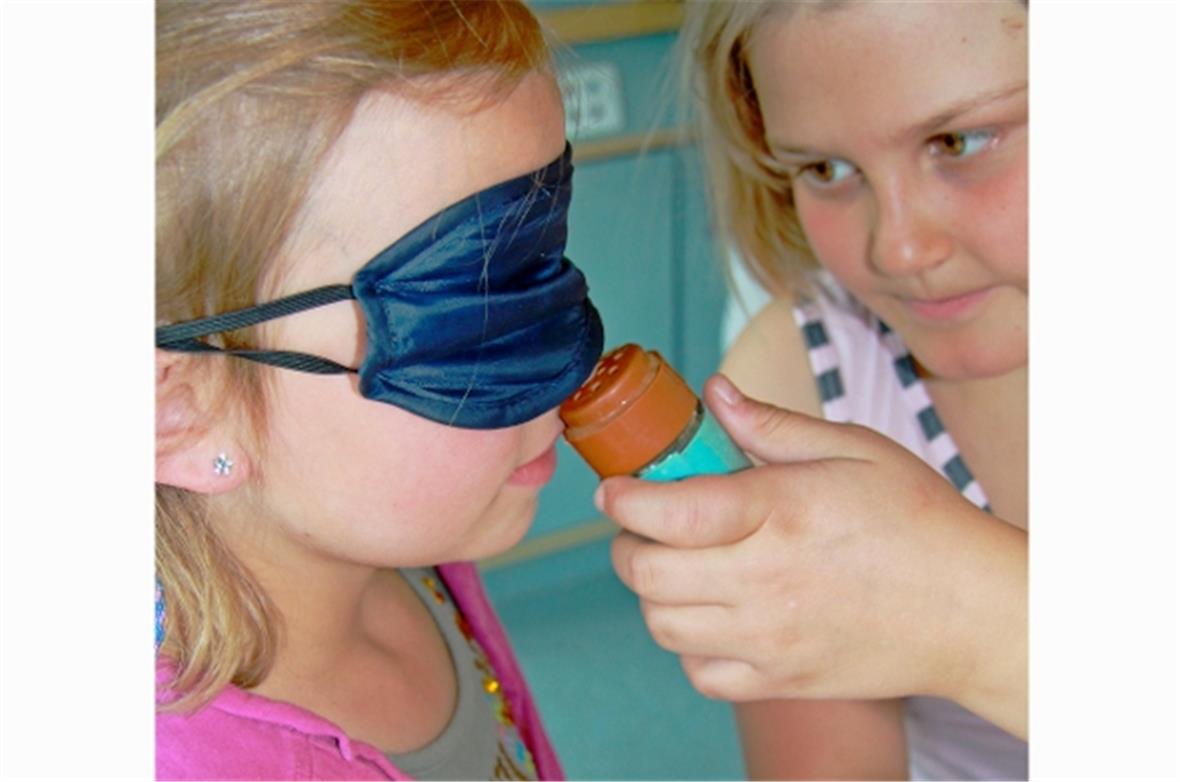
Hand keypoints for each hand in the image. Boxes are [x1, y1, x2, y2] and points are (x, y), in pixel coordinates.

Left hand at [601, 375, 1026, 728]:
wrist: (974, 611)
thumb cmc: (920, 522)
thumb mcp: (854, 449)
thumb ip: (772, 425)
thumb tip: (715, 393)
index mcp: (780, 512)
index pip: (666, 512)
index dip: (624, 499)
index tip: (616, 490)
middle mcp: (765, 581)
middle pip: (647, 575)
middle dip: (628, 545)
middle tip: (645, 526)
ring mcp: (770, 639)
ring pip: (663, 626)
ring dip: (655, 594)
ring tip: (682, 566)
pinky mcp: (781, 680)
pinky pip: (701, 673)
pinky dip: (691, 646)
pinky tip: (716, 615)